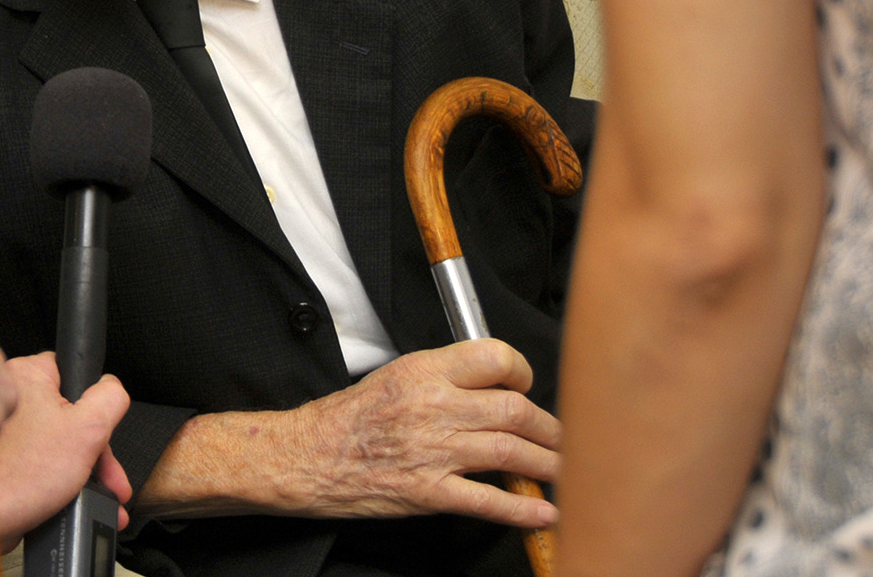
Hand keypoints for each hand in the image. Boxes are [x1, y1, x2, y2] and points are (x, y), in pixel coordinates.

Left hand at [0, 353, 131, 550]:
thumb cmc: (20, 475)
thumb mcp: (86, 429)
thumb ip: (109, 399)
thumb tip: (113, 386)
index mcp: (28, 377)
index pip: (72, 371)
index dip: (93, 400)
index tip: (101, 426)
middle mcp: (14, 399)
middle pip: (72, 414)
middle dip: (97, 452)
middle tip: (109, 476)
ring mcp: (8, 431)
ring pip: (61, 443)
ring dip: (86, 471)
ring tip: (100, 496)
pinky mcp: (6, 458)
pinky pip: (43, 462)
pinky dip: (62, 480)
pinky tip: (77, 501)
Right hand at [285, 339, 560, 527]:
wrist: (307, 456)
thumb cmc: (348, 418)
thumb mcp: (394, 375)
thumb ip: (443, 377)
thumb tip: (491, 386)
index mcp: (424, 370)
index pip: (495, 358)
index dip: (523, 372)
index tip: (528, 386)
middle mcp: (433, 406)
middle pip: (516, 410)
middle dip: (550, 429)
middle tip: (562, 438)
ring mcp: (433, 450)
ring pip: (511, 453)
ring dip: (548, 466)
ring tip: (564, 473)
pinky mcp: (428, 492)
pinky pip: (488, 500)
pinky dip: (522, 509)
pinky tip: (544, 513)